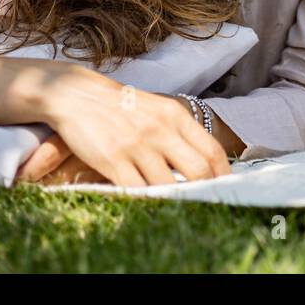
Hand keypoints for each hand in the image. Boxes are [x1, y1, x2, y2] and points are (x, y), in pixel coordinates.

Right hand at [31, 71, 230, 186]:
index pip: (211, 151)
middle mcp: (160, 130)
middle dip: (204, 191)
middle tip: (204, 203)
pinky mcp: (113, 160)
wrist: (79, 95)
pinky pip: (137, 190)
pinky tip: (149, 204)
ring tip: (177, 208)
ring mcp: (137, 146)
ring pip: (168, 186)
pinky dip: (145, 201)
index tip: (225, 189)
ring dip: (174, 201)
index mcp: (175, 115)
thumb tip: (205, 165)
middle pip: (197, 171)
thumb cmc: (124, 107)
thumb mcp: (158, 110)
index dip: (223, 175)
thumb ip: (180, 133)